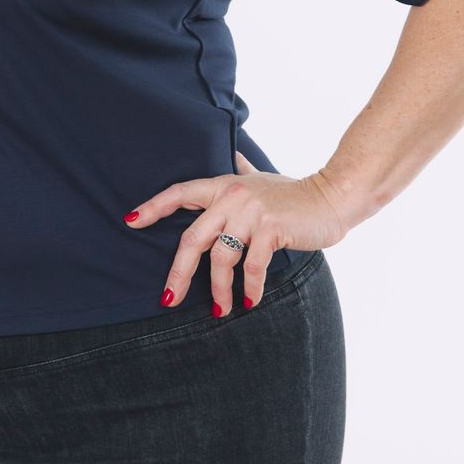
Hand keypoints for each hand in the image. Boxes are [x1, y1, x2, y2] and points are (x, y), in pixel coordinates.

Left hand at [124, 151, 352, 315]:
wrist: (333, 196)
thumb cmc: (295, 193)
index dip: (153, 207)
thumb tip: (233, 153)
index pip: (179, 192)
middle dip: (179, 273)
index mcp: (224, 185)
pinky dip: (249, 288)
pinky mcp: (271, 229)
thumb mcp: (262, 178)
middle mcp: (232, 196)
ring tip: (220, 310)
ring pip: (222, 258)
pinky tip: (248, 301)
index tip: (130, 222)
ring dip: (219, 289)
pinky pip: (252, 266)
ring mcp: (251, 212)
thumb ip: (243, 168)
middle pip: (192, 238)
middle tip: (170, 300)